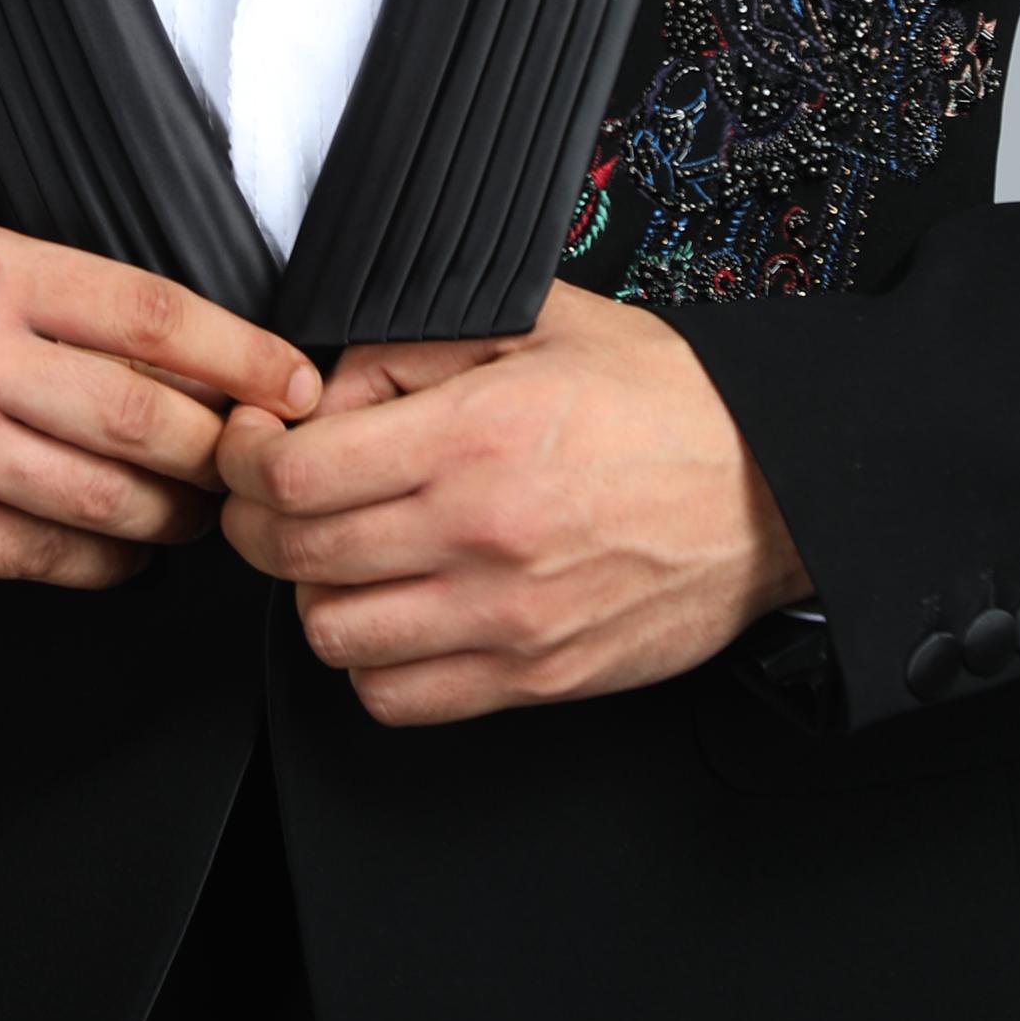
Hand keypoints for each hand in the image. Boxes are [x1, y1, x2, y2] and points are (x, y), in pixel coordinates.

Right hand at [0, 217, 320, 588]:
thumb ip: (67, 300)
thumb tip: (207, 354)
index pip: (148, 314)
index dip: (242, 357)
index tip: (293, 384)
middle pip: (141, 417)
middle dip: (220, 451)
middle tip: (252, 461)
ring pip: (104, 497)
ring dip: (174, 514)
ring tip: (195, 507)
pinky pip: (46, 555)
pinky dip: (106, 558)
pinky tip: (125, 547)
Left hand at [216, 279, 808, 723]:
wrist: (773, 486)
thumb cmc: (667, 402)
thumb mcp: (537, 321)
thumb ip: (414, 346)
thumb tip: (325, 392)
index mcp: (475, 434)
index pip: (293, 474)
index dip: (246, 459)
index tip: (253, 445)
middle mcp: (482, 533)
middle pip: (295, 555)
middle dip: (260, 521)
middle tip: (277, 496)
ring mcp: (507, 618)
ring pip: (334, 634)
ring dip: (318, 593)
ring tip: (344, 555)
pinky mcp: (534, 677)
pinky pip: (398, 699)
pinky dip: (374, 665)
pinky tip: (396, 615)